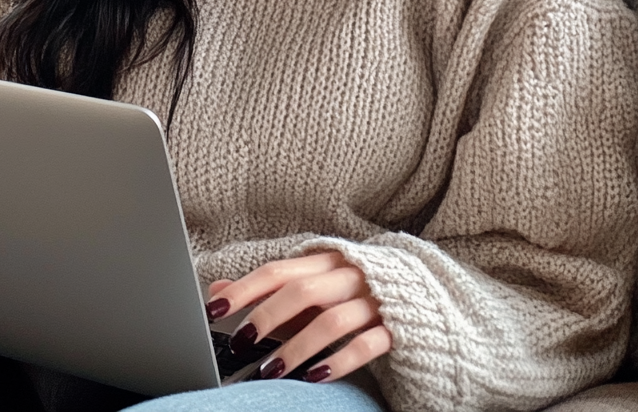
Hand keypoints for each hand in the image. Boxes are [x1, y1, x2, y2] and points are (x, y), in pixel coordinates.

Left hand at [205, 252, 390, 382]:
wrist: (423, 292)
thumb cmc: (352, 290)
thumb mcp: (310, 284)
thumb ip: (266, 290)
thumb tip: (217, 291)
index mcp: (324, 260)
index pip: (277, 271)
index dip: (244, 289)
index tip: (214, 309)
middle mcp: (348, 274)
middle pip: (302, 291)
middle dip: (267, 317)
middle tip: (241, 343)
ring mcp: (374, 299)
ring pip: (331, 320)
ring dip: (297, 346)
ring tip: (272, 371)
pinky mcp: (397, 326)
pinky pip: (367, 344)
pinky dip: (339, 361)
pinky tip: (317, 377)